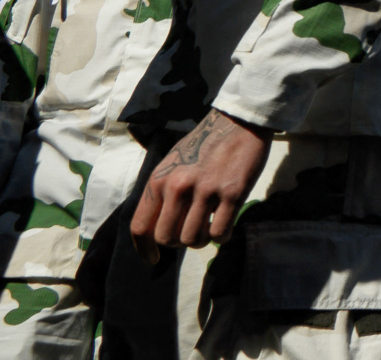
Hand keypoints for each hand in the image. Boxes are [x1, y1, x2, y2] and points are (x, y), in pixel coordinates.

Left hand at [130, 109, 269, 252]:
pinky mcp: (232, 194)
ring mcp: (206, 191)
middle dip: (178, 243)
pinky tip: (224, 226)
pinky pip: (219, 233)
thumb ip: (162, 192)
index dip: (145, 249)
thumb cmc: (204, 144)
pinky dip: (220, 237)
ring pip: (192, 239)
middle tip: (190, 233)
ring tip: (208, 229)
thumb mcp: (172, 164)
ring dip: (200, 240)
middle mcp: (178, 187)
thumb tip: (158, 225)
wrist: (239, 122)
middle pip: (167, 238)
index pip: (140, 227)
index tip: (153, 258)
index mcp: (159, 180)